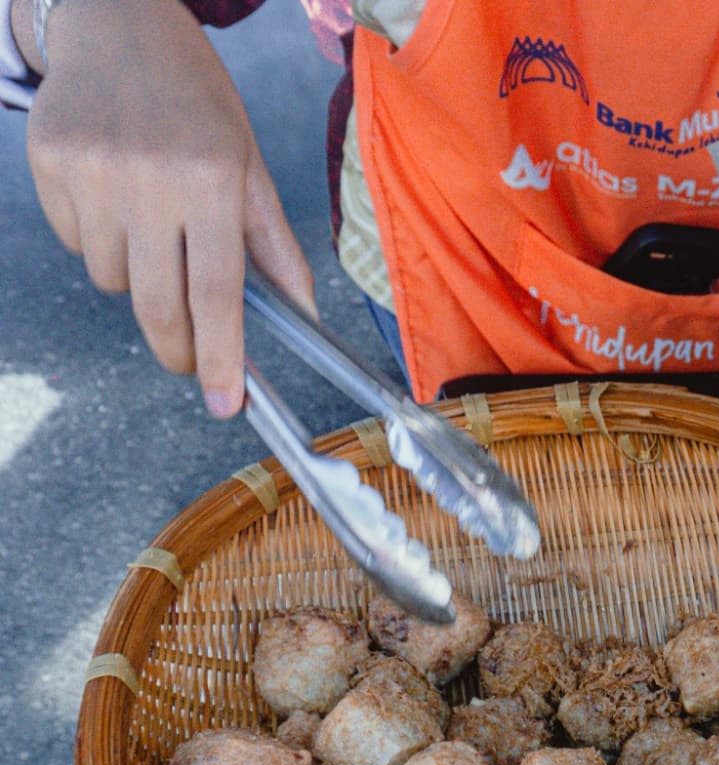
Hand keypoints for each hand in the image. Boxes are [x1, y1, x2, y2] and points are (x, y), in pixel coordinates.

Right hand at [25, 0, 316, 415]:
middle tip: (190, 363)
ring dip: (137, 277)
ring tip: (153, 227)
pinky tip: (114, 196)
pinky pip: (74, 244)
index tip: (226, 402)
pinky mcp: (47, 166)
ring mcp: (90, 174)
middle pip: (159, 304)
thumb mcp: (248, 163)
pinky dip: (97, 240)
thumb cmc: (196, 101)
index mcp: (209, 180)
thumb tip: (300, 312)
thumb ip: (271, 242)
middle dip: (177, 348)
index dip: (221, 356)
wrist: (116, 26)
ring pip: (113, 280)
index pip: (217, 292)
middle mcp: (147, 180)